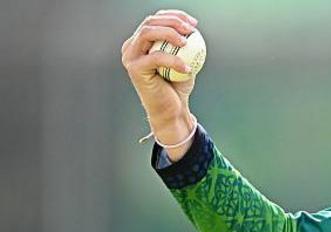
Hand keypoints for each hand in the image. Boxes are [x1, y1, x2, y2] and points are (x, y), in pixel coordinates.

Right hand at [120, 9, 199, 128]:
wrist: (172, 110)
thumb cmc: (178, 87)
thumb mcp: (184, 61)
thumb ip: (185, 45)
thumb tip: (194, 28)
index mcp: (141, 42)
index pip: (155, 20)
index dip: (174, 16)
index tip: (193, 23)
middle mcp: (132, 47)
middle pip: (150, 22)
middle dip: (172, 21)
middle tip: (191, 29)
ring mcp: (130, 57)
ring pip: (148, 33)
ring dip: (170, 33)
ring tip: (187, 42)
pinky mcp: (134, 68)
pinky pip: (156, 57)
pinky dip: (174, 60)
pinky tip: (187, 69)